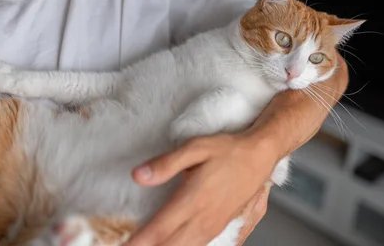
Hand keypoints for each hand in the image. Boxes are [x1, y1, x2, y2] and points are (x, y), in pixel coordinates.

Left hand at [124, 133, 278, 245]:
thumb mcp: (195, 148)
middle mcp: (203, 218)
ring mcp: (213, 227)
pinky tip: (171, 244)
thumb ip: (165, 164)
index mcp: (193, 199)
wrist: (260, 157)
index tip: (123, 245)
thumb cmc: (228, 150)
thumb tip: (138, 176)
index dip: (138, 242)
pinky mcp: (219, 228)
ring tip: (145, 245)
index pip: (159, 229)